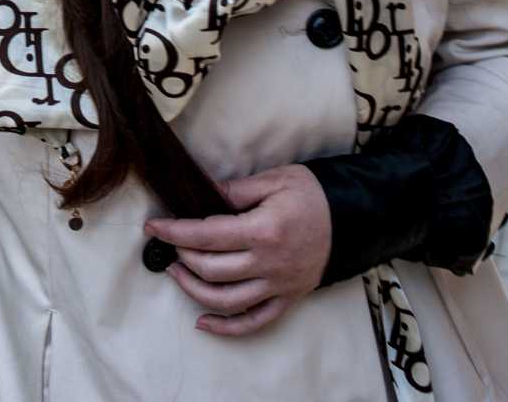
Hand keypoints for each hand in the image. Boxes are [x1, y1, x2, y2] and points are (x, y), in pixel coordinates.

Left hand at [144, 165, 331, 336]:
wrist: (354, 219)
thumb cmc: (312, 195)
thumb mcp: (274, 180)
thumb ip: (234, 190)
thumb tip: (200, 194)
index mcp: (263, 231)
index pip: (206, 235)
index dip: (174, 232)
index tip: (153, 227)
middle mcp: (269, 263)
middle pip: (211, 270)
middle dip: (181, 257)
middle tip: (168, 244)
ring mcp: (279, 285)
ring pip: (227, 300)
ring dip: (194, 290)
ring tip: (176, 274)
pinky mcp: (288, 298)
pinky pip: (255, 321)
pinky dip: (228, 327)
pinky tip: (204, 323)